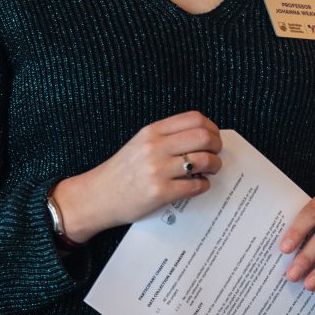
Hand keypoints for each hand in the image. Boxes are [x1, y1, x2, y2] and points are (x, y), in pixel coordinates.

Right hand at [51, 111, 221, 242]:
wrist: (97, 196)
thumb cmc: (121, 171)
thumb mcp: (140, 143)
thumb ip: (166, 137)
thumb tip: (202, 136)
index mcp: (151, 131)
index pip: (194, 118)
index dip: (211, 127)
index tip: (214, 136)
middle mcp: (155, 147)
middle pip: (204, 137)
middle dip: (217, 146)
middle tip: (215, 154)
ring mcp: (158, 170)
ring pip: (204, 161)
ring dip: (214, 166)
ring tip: (209, 170)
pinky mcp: (160, 193)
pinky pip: (195, 185)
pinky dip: (203, 185)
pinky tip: (198, 185)